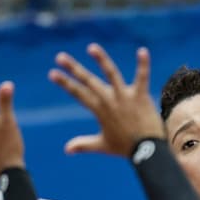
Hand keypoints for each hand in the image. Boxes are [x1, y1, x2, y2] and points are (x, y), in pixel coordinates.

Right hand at [49, 44, 163, 157]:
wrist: (147, 152)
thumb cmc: (125, 147)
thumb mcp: (102, 145)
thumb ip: (83, 145)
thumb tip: (66, 150)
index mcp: (99, 110)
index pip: (78, 93)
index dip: (65, 83)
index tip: (52, 73)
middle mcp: (109, 101)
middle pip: (88, 81)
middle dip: (73, 68)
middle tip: (60, 57)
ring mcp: (124, 97)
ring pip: (111, 74)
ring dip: (101, 60)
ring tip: (91, 47)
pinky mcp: (140, 96)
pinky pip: (142, 77)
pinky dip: (143, 64)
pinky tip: (142, 51)